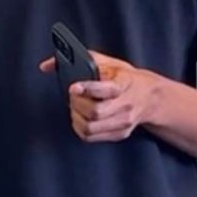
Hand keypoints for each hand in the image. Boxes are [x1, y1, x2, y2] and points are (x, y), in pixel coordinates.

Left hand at [38, 49, 157, 142]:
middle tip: (73, 96)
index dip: (87, 89)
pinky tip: (80, 117)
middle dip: (77, 104)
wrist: (150, 97)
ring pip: (91, 128)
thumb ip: (79, 58)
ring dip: (76, 117)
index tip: (74, 87)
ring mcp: (123, 122)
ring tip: (76, 107)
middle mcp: (126, 105)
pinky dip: (79, 128)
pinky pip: (91, 137)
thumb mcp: (108, 62)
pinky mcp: (119, 134)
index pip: (106, 90)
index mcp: (124, 84)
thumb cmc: (125, 78)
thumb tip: (46, 65)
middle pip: (95, 112)